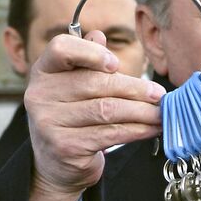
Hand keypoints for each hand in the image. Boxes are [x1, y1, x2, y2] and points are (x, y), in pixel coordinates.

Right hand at [24, 31, 163, 200]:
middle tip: (159, 94)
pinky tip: (152, 128)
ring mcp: (49, 122)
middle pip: (94, 83)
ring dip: (141, 111)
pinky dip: (136, 130)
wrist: (57, 164)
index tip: (115, 64)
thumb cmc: (73, 116)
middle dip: (134, 88)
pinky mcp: (65, 146)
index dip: (91, 53)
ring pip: (106, 110)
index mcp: (43, 71)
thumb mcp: (75, 85)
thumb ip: (87, 60)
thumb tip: (100, 36)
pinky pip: (110, 134)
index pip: (61, 49)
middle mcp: (39, 95)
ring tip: (161, 112)